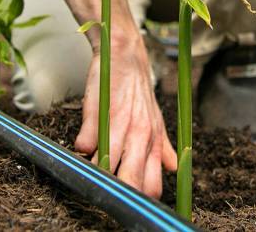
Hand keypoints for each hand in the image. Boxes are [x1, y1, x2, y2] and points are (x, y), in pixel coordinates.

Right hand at [73, 44, 177, 197]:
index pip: (152, 186)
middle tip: (106, 189)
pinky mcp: (98, 115)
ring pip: (106, 165)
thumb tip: (174, 168)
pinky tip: (82, 144)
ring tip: (90, 166)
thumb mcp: (156, 119)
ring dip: (95, 171)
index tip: (127, 199)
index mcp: (154, 141)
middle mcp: (141, 136)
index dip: (139, 198)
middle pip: (131, 181)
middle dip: (117, 191)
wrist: (125, 54)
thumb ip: (163, 147)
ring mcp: (119, 126)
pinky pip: (85, 144)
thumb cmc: (137, 90)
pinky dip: (81, 149)